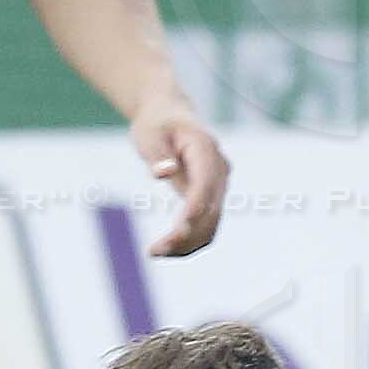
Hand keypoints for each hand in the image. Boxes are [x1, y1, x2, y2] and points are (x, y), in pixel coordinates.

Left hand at [130, 94, 227, 257]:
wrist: (169, 116)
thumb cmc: (156, 124)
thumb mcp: (149, 134)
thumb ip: (158, 155)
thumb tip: (164, 174)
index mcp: (205, 148)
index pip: (205, 183)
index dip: (195, 208)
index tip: (179, 231)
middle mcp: (219, 169)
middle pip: (211, 210)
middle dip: (187, 234)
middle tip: (155, 251)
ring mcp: (219, 184)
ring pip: (212, 223)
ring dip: (188, 243)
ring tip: (155, 253)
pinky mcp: (212, 197)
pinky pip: (207, 224)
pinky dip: (190, 240)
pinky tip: (165, 249)